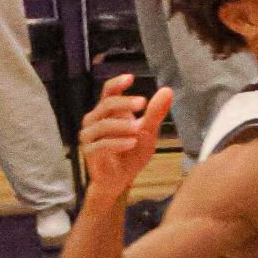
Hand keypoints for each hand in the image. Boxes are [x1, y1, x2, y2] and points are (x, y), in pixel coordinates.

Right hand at [79, 72, 173, 200]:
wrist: (120, 179)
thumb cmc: (131, 153)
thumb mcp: (148, 131)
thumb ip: (155, 113)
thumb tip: (168, 90)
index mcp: (108, 111)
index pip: (109, 91)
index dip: (117, 83)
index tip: (131, 78)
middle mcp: (95, 120)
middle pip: (107, 104)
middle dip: (125, 103)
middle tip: (142, 103)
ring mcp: (90, 136)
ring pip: (103, 124)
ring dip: (122, 125)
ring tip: (138, 129)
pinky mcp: (90, 152)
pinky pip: (102, 144)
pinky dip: (117, 143)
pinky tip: (131, 143)